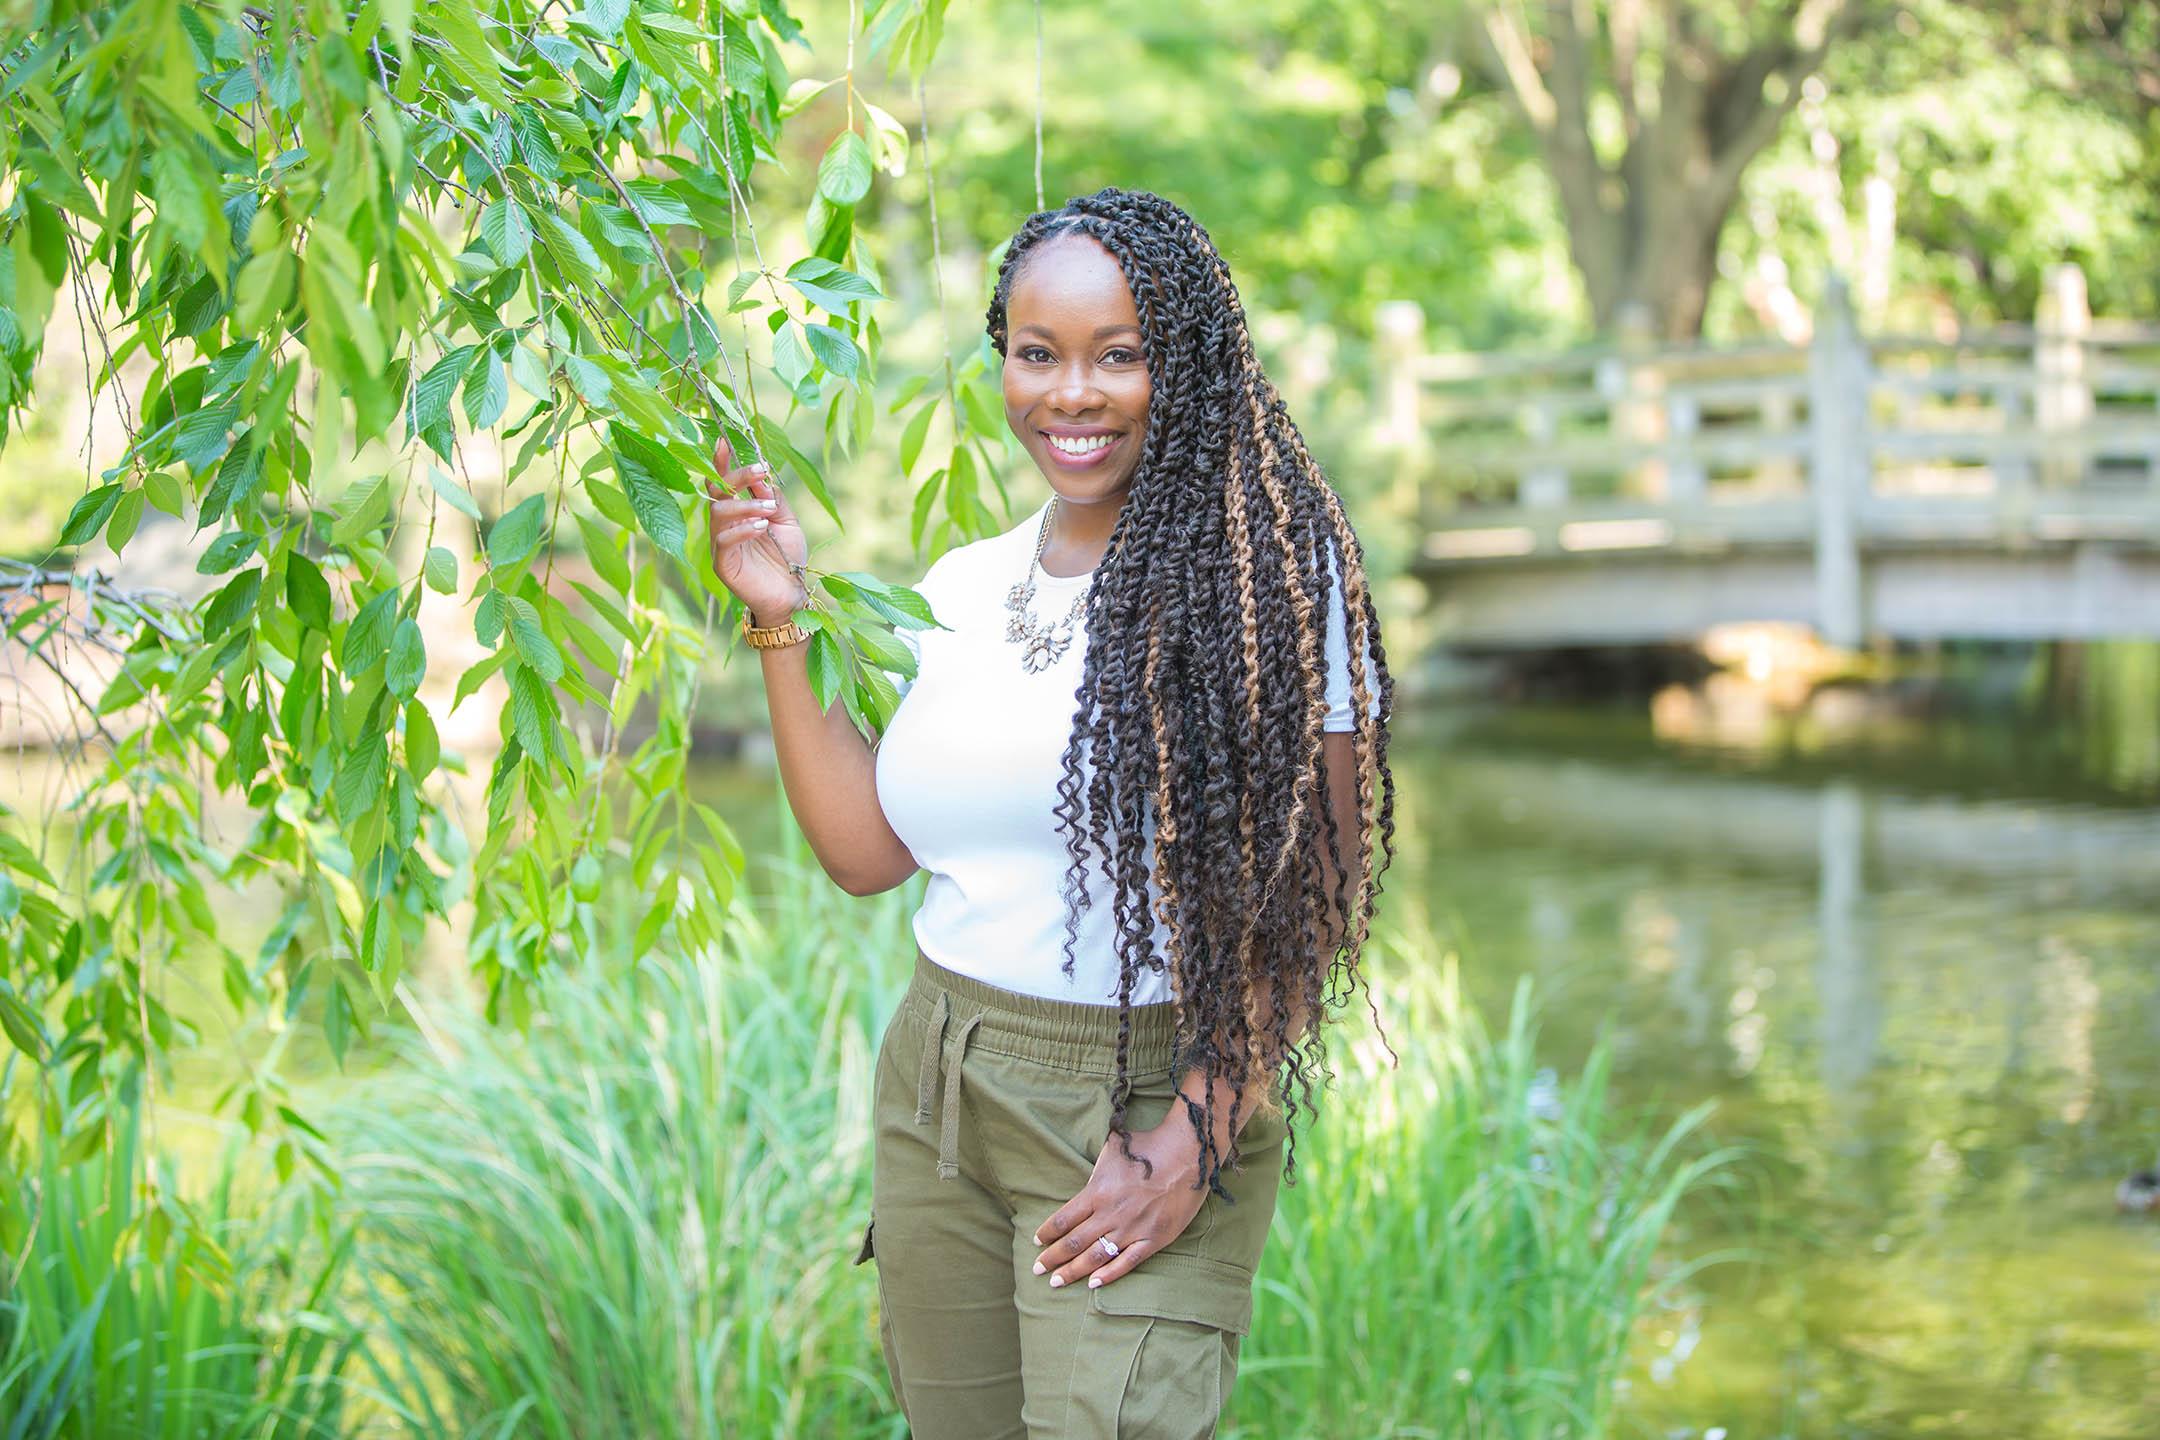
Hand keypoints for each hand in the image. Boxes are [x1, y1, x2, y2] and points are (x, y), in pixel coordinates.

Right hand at [705, 435, 809, 625]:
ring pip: (718, 514)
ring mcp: (720, 545)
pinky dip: (742, 530)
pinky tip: (761, 528)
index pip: (724, 481)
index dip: (721, 461)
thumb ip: (773, 498)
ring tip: (768, 510)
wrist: (791, 596)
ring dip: (744, 506)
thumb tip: (761, 476)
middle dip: (738, 476)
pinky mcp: (722, 565)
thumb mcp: (787, 522)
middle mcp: (725, 525)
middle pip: (718, 491)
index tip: (725, 440)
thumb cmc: (788, 559)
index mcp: (738, 512)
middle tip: (761, 472)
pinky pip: (724, 541)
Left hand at [1030, 1112, 1206, 1290]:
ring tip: (1056, 1282)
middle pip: (1074, 1243)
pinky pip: (1127, 1262)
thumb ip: (1096, 1167)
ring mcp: (1132, 1229)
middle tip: (1037, 1269)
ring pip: (1095, 1257)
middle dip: (1053, 1258)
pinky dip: (1109, 1275)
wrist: (1187, 1153)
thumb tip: (1086, 1175)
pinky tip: (1093, 1284)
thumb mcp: (1113, 1148)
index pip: (1064, 1220)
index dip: (1047, 1233)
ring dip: (1073, 1271)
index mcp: (1097, 1192)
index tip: (1037, 1241)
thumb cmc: (1148, 1145)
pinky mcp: (1154, 1238)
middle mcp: (1110, 1214)